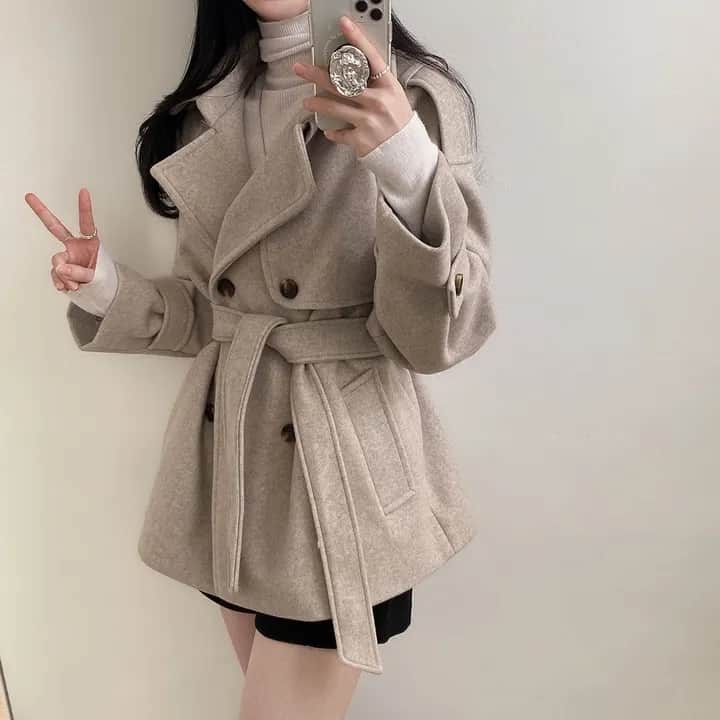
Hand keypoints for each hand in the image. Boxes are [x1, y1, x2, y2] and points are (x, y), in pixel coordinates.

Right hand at [25, 187, 99, 292]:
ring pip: (57, 263)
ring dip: (65, 276)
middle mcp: (75, 247)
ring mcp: (66, 257)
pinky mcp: (60, 269)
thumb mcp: (96, 276)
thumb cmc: (104, 279)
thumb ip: (79, 272)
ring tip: (76, 284)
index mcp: (90, 243)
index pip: (86, 224)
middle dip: (42, 212)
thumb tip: (60, 268)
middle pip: (55, 228)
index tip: (84, 191)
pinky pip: (55, 275)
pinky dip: (61, 283)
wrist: (101, 292)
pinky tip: (68, 287)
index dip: (85, 208)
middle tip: (29, 196)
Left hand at [293, 15, 413, 158]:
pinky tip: (330, 131)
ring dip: (318, 104)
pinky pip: (340, 134)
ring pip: (336, 108)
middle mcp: (379, 102)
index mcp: (389, 87)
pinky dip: (333, 133)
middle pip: (343, 83)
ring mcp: (370, 121)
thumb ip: (376, 84)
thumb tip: (351, 70)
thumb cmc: (398, 123)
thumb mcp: (394, 97)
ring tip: (307, 102)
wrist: (408, 153)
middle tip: (301, 69)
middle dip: (318, 75)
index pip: (371, 58)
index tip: (344, 24)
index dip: (357, 39)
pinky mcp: (362, 140)